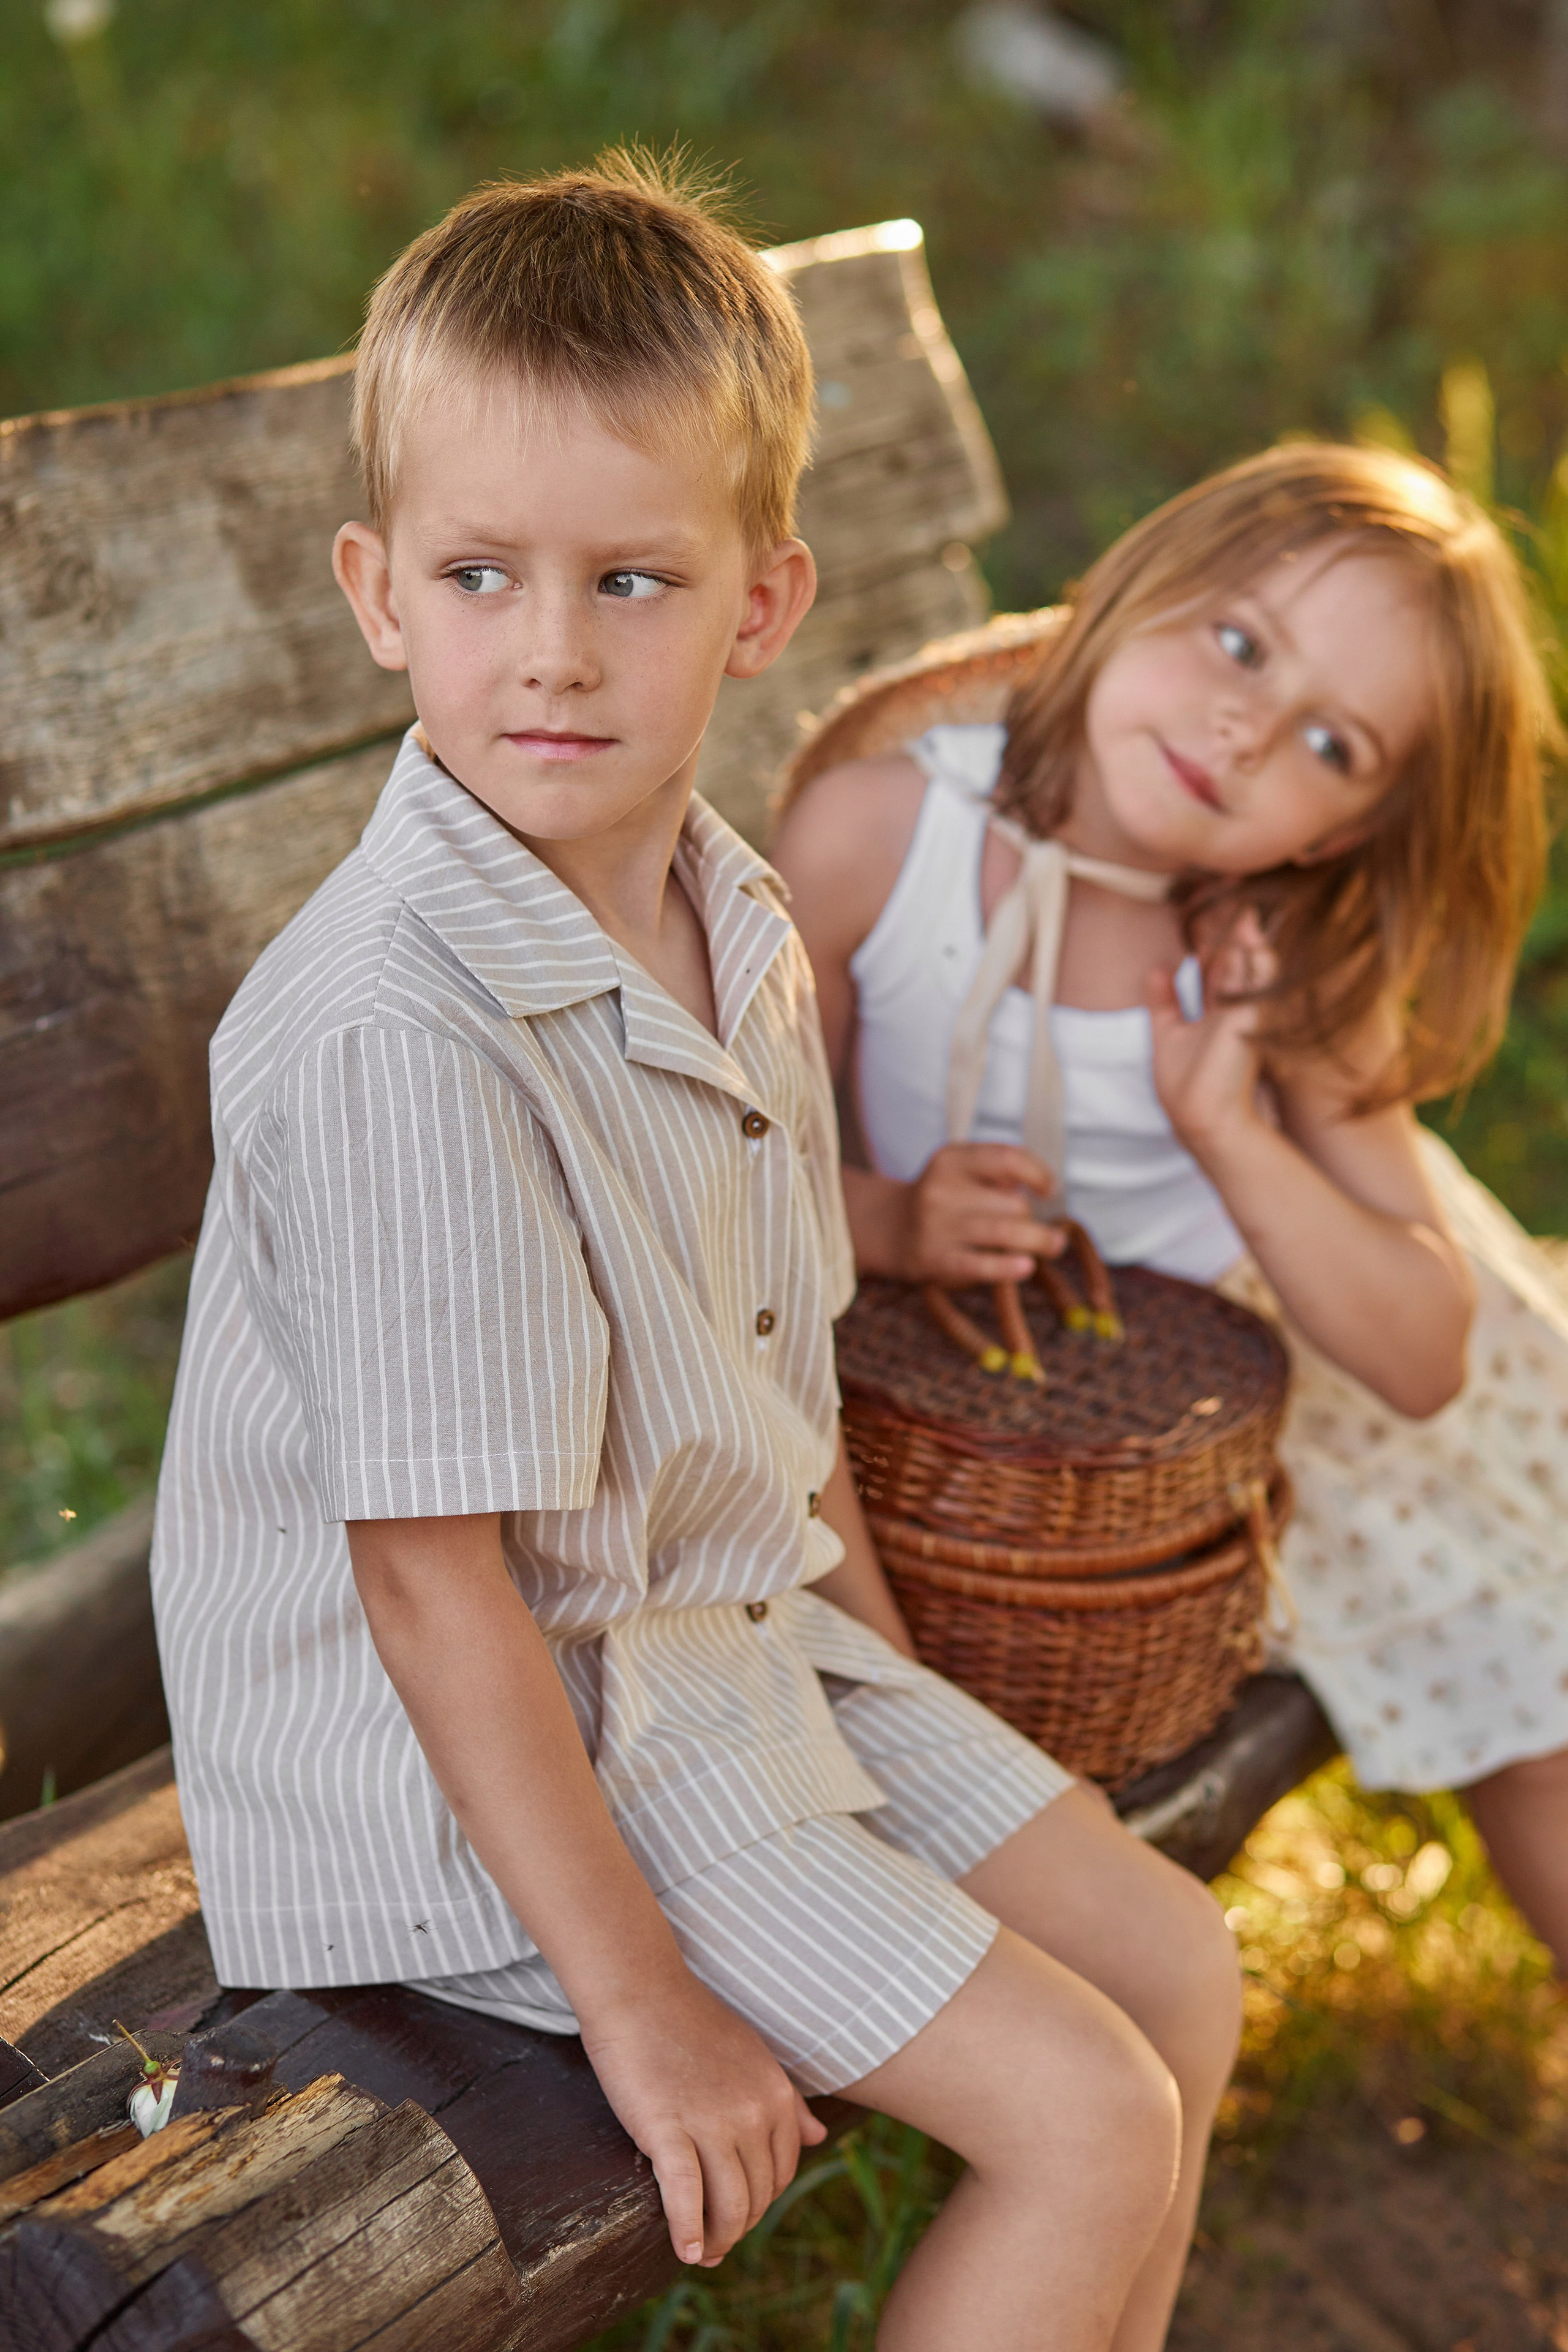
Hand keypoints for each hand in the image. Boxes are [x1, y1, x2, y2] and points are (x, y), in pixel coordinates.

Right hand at [580, 1968, 826, 2267]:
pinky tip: (683, 2251)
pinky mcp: (668, 2129)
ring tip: (700, 2252)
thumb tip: (819, 2138)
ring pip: (728, 2205)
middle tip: (716, 2244)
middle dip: (738, 2227)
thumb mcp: (752, 2055)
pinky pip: (685, 2196)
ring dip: (716, 2240)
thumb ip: (786, 2100)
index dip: (762, 2202)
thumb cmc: (689, 2021)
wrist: (639, 1990)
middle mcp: (753, 2112)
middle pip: (757, 2196)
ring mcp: (712, 2122)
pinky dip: (687, 2232)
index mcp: (775, 2094)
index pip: (782, 2173)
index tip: (739, 2213)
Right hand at [891, 1143, 1067, 1283]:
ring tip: (1053, 1245)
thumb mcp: (961, 1170)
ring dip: (1037, 1240)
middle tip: (1042, 1230)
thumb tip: (1044, 1189)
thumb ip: (998, 1171)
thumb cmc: (946, 1200)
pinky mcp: (936, 1259)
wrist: (893, 1229)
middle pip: (1011, 1202)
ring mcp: (936, 1225)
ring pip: (1004, 1232)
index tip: (1049, 1190)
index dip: (1038, 1174)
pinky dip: (1007, 1267)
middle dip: (1032, 1218)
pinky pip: (980, 1264)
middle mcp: (941, 1189)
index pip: (1008, 1159)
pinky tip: (1026, 1266)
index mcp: (951, 1159)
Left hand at [1147, 911, 1274, 1159]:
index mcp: (1219, 1006)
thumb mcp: (1168, 1034)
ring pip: (1250, 954)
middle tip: (1228, 880)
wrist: (1201, 1118)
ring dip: (1245, 923)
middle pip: (1236, 950)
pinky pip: (1259, 972)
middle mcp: (1237, 1003)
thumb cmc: (1187, 1086)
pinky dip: (1255, 946)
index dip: (1213, 930)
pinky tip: (1250, 921)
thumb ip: (1165, 1001)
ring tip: (1241, 889)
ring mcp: (1248, 1007)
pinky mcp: (1252, 1014)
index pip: (1220, 959)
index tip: (1207, 898)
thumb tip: (1156, 967)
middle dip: (1230, 917)